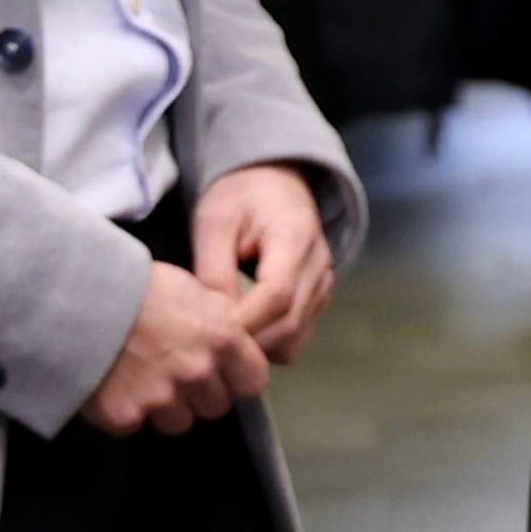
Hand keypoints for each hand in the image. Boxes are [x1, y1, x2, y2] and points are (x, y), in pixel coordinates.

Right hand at [87, 257, 270, 434]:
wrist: (73, 297)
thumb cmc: (134, 284)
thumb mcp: (191, 288)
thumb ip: (219, 319)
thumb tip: (236, 338)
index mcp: (223, 338)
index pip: (254, 382)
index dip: (238, 380)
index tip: (224, 374)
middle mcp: (198, 372)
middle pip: (216, 407)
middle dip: (199, 395)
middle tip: (172, 372)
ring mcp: (162, 397)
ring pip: (179, 422)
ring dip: (164, 408)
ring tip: (140, 378)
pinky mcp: (125, 415)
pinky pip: (136, 426)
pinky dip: (125, 412)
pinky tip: (113, 385)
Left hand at [193, 162, 337, 364]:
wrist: (274, 182)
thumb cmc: (239, 197)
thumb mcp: (214, 221)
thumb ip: (213, 270)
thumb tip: (214, 323)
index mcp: (295, 236)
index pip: (277, 295)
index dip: (243, 321)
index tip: (206, 332)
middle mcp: (320, 265)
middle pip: (289, 324)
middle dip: (246, 343)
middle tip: (206, 344)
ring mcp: (324, 285)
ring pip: (295, 339)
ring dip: (258, 348)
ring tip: (222, 338)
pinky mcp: (320, 299)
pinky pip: (297, 338)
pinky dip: (270, 344)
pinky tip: (243, 332)